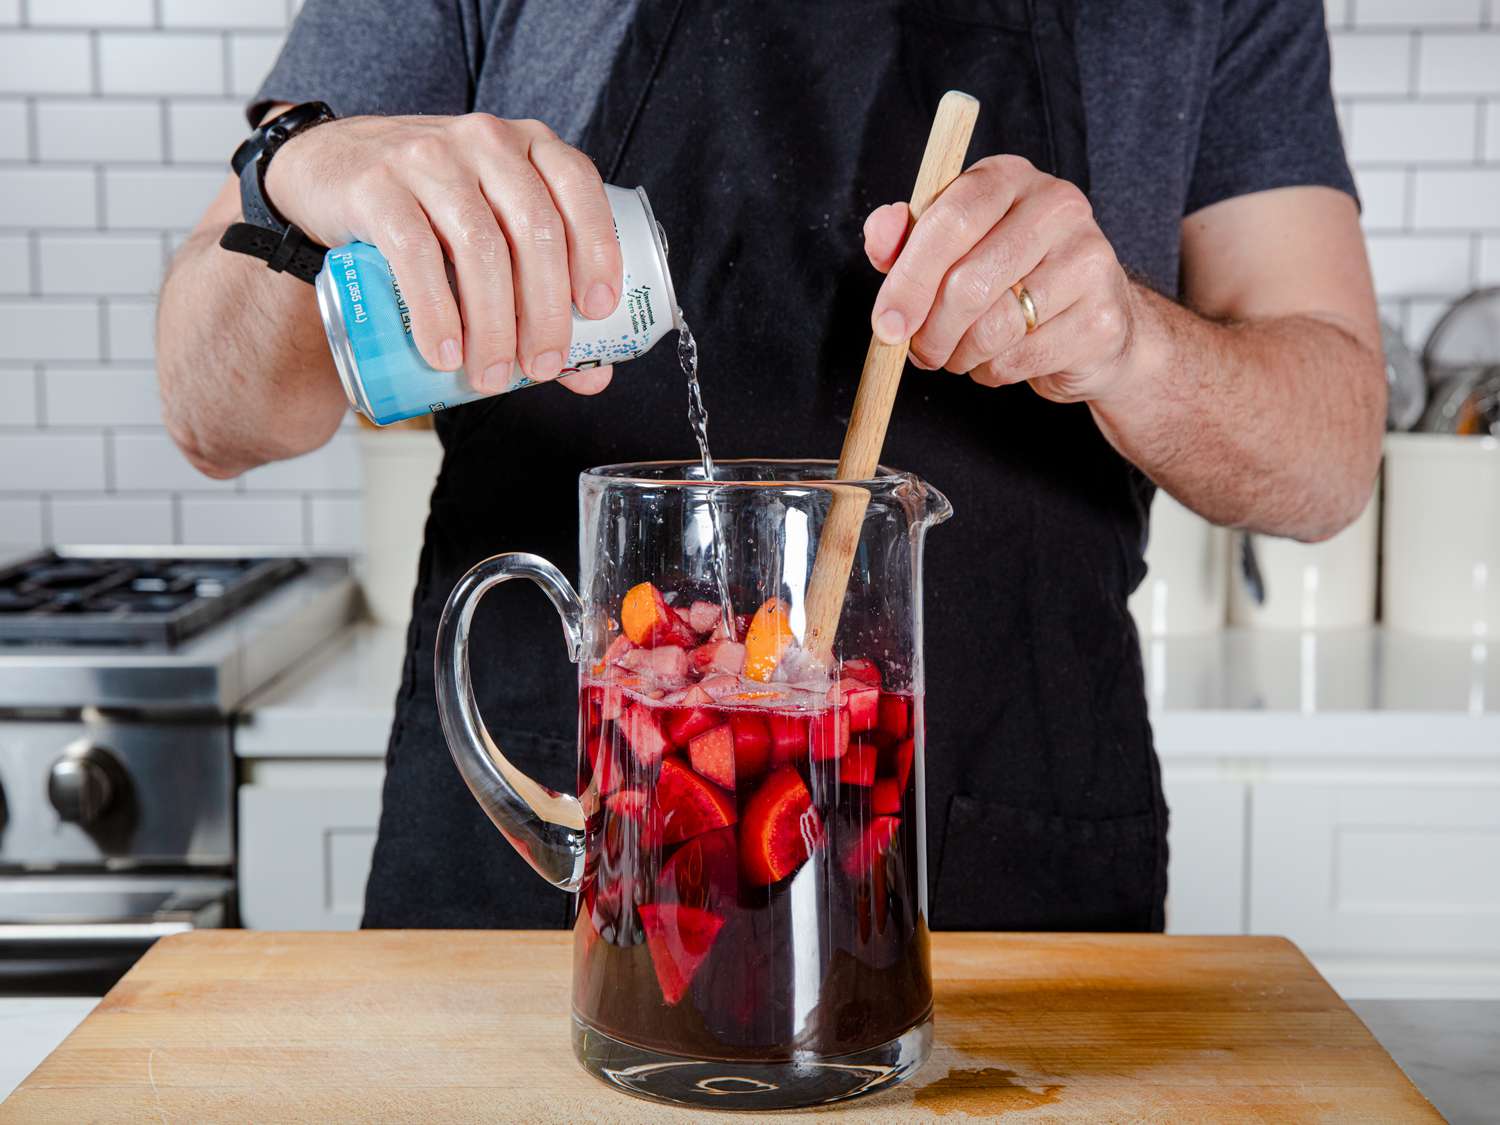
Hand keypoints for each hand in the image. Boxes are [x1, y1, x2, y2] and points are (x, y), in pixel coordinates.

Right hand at [265, 112, 621, 395]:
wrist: (326, 166)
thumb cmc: (431, 209)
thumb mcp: (492, 228)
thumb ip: (540, 294)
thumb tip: (593, 379)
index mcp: (528, 145)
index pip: (578, 187)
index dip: (597, 249)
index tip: (598, 312)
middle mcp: (485, 141)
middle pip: (533, 229)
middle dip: (545, 310)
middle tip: (541, 367)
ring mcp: (429, 157)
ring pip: (479, 247)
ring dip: (492, 324)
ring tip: (490, 376)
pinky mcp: (377, 186)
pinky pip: (415, 253)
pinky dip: (434, 311)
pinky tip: (443, 353)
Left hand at [863, 155, 1139, 403]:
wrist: (1087, 322)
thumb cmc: (1005, 277)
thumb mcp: (947, 248)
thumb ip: (905, 239)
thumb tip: (880, 235)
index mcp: (1009, 177)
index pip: (950, 220)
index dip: (909, 279)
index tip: (886, 323)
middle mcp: (1056, 206)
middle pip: (968, 282)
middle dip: (930, 331)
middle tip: (920, 352)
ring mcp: (1088, 259)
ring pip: (993, 327)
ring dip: (960, 355)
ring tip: (960, 353)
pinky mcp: (1101, 317)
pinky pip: (1020, 359)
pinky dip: (993, 371)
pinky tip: (999, 359)